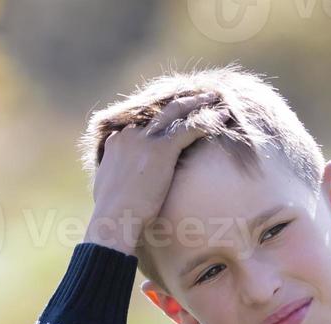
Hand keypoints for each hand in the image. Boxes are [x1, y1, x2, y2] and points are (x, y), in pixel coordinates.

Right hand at [84, 92, 225, 254]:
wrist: (114, 219)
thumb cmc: (111, 214)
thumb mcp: (107, 187)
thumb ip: (115, 175)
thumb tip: (119, 182)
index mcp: (116, 141)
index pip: (140, 122)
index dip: (158, 117)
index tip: (172, 115)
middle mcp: (130, 134)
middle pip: (159, 110)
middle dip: (179, 102)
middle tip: (197, 97)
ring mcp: (146, 139)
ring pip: (176, 112)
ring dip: (197, 103)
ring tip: (213, 98)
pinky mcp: (162, 149)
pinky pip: (190, 128)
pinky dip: (208, 120)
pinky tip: (223, 116)